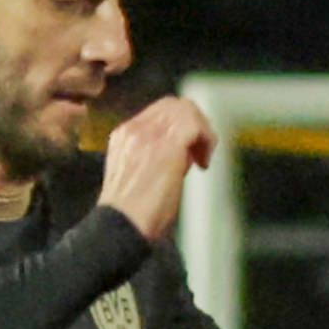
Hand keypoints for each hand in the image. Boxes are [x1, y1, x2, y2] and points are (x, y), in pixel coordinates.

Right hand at [100, 95, 214, 240]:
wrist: (121, 223)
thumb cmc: (132, 212)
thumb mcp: (139, 175)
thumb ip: (158, 157)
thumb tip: (185, 152)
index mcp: (125, 135)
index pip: (159, 113)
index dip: (180, 125)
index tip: (190, 150)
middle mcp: (135, 128)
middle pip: (174, 105)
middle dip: (195, 123)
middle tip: (202, 149)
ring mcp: (150, 133)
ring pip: (186, 110)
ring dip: (202, 131)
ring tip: (204, 158)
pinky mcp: (167, 144)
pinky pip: (195, 125)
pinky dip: (207, 139)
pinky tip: (204, 162)